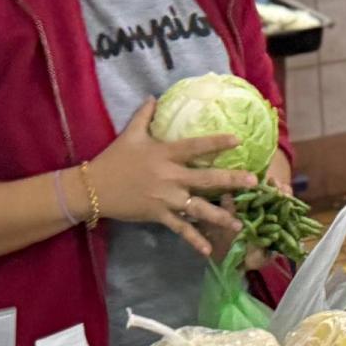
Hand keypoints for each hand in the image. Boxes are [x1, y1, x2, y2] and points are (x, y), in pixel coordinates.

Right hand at [87, 100, 253, 257]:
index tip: (238, 140)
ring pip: (198, 208)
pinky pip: (180, 228)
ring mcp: (165, 198)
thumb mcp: (130, 134)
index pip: (195, 147)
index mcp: (164, 154)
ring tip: (239, 223)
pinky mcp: (158, 215)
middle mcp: (169, 176)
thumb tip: (154, 96)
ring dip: (219, 216)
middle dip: (230, 181)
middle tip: (253, 182)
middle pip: (205, 179)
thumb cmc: (114, 159)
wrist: (93, 188)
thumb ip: (144, 115)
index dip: (217, 142)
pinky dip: (194, 240)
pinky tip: (209, 250)